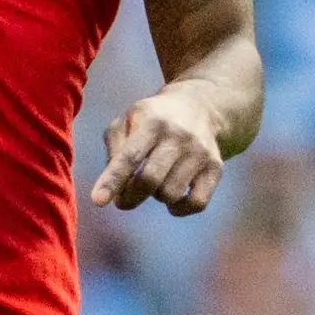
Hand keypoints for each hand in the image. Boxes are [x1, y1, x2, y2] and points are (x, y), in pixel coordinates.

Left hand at [90, 85, 230, 214]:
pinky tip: (172, 200)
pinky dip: (180, 209)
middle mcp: (179, 136)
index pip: (130, 156)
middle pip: (150, 180)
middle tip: (123, 200)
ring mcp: (200, 152)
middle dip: (130, 197)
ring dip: (156, 197)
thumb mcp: (128, 121)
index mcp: (152, 121)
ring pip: (170, 194)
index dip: (112, 180)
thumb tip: (111, 190)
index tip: (98, 200)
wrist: (201, 106)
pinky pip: (197, 203)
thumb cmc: (153, 119)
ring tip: (155, 183)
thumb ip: (114, 150)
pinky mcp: (216, 168)